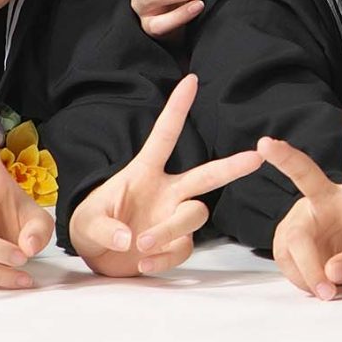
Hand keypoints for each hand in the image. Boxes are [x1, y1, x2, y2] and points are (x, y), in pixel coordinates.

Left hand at [67, 73, 262, 276]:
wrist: (95, 258)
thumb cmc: (90, 226)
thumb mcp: (86, 223)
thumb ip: (105, 229)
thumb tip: (129, 238)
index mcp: (145, 172)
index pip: (165, 135)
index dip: (177, 108)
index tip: (190, 79)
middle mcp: (167, 191)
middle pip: (207, 175)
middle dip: (232, 166)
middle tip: (256, 157)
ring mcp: (173, 217)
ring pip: (195, 216)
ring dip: (169, 230)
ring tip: (141, 245)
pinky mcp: (174, 245)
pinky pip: (182, 249)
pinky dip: (163, 258)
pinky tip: (143, 263)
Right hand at [260, 102, 341, 297]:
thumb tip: (331, 269)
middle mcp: (326, 199)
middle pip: (305, 176)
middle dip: (286, 158)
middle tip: (266, 144)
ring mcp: (302, 217)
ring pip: (296, 240)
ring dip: (308, 270)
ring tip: (326, 291)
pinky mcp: (286, 239)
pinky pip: (287, 260)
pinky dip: (301, 278)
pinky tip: (313, 284)